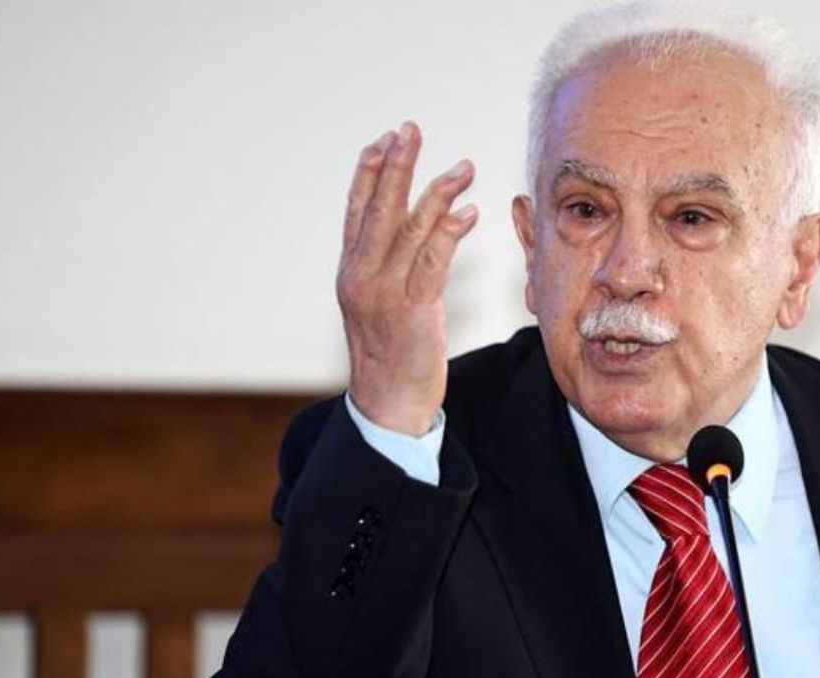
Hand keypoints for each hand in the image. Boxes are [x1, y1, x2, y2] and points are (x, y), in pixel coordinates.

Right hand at [337, 121, 477, 435]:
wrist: (386, 405)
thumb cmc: (390, 355)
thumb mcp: (381, 303)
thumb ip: (390, 267)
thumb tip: (413, 231)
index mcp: (351, 271)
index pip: (357, 211)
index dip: (370, 172)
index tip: (385, 139)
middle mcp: (361, 277)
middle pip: (379, 210)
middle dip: (396, 166)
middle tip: (410, 129)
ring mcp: (384, 294)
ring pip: (409, 231)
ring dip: (437, 193)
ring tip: (463, 166)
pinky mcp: (412, 312)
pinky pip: (432, 263)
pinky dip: (450, 234)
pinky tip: (468, 212)